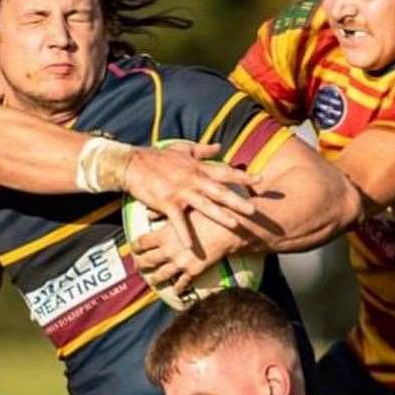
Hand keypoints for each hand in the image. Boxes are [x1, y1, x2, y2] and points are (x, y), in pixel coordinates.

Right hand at [123, 143, 258, 252]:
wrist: (133, 163)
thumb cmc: (158, 157)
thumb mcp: (183, 150)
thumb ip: (203, 150)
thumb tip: (220, 146)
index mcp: (198, 168)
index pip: (225, 172)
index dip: (243, 176)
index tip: (260, 179)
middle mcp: (193, 180)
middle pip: (220, 191)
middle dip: (238, 200)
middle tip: (255, 210)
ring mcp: (180, 192)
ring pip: (204, 205)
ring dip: (220, 215)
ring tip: (235, 224)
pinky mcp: (167, 203)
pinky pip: (178, 221)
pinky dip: (184, 234)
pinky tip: (191, 248)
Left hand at [130, 216, 244, 295]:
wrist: (226, 229)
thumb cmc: (206, 214)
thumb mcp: (183, 210)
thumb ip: (162, 213)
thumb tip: (147, 214)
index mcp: (164, 235)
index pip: (142, 242)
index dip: (135, 246)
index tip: (133, 248)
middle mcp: (168, 251)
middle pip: (148, 260)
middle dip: (141, 264)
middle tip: (137, 266)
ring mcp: (180, 263)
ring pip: (162, 275)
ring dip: (155, 279)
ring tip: (152, 281)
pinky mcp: (193, 271)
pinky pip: (182, 283)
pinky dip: (178, 288)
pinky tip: (176, 291)